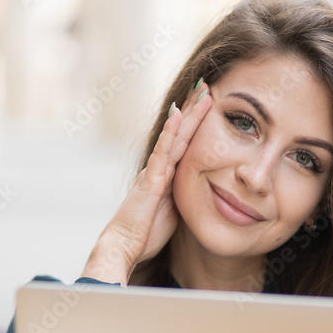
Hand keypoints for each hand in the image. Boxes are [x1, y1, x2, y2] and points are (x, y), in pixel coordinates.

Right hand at [82, 80, 212, 283]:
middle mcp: (159, 168)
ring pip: (176, 135)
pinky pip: (164, 150)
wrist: (124, 246)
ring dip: (189, 112)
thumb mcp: (172, 212)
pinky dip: (172, 130)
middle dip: (195, 109)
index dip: (195, 124)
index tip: (208, 105)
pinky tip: (179, 112)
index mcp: (166, 176)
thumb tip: (197, 193)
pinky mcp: (151, 178)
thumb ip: (181, 197)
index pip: (185, 144)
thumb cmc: (145, 234)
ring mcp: (155, 170)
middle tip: (208, 86)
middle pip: (181, 133)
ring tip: (203, 91)